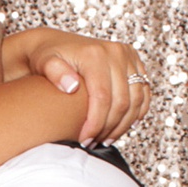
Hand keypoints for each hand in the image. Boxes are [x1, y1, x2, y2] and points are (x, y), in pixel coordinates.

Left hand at [1, 27, 152, 145]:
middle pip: (122, 101)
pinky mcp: (134, 61)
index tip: (84, 140)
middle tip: (94, 143)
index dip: (96, 124)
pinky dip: (137, 112)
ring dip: (124, 124)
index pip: (103, 98)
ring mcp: (128, 56)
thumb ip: (54, 72)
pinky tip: (123, 127)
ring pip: (136, 100)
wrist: (54, 43)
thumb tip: (72, 86)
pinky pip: (143, 93)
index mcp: (95, 54)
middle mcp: (116, 52)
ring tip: (105, 139)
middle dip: (109, 128)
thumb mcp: (44, 62)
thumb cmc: (47, 56)